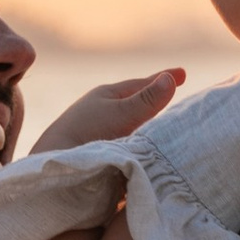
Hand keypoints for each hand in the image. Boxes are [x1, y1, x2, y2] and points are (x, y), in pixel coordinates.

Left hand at [31, 64, 184, 155]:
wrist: (57, 165)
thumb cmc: (86, 133)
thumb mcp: (121, 113)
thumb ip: (146, 100)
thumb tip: (170, 78)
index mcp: (107, 96)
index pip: (142, 85)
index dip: (163, 80)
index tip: (182, 74)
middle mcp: (104, 112)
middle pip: (137, 105)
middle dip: (155, 101)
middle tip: (175, 95)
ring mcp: (101, 133)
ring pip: (132, 126)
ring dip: (148, 127)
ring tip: (168, 126)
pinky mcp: (100, 154)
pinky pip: (126, 146)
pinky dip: (139, 146)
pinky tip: (148, 152)